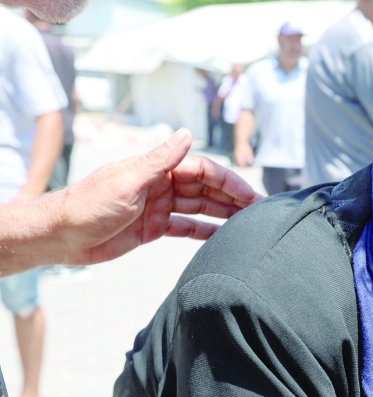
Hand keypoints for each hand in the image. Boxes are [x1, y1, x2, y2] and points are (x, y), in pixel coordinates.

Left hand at [45, 128, 258, 265]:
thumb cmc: (88, 204)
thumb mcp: (126, 181)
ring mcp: (158, 206)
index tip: (250, 195)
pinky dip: (205, 231)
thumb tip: (187, 134)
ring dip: (224, 213)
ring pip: (200, 207)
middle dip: (233, 197)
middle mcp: (161, 185)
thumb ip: (159, 159)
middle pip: (205, 189)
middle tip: (259, 210)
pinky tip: (223, 237)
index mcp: (156, 169)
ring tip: (249, 223)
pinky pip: (186, 227)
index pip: (202, 171)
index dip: (228, 182)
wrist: (62, 235)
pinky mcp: (153, 227)